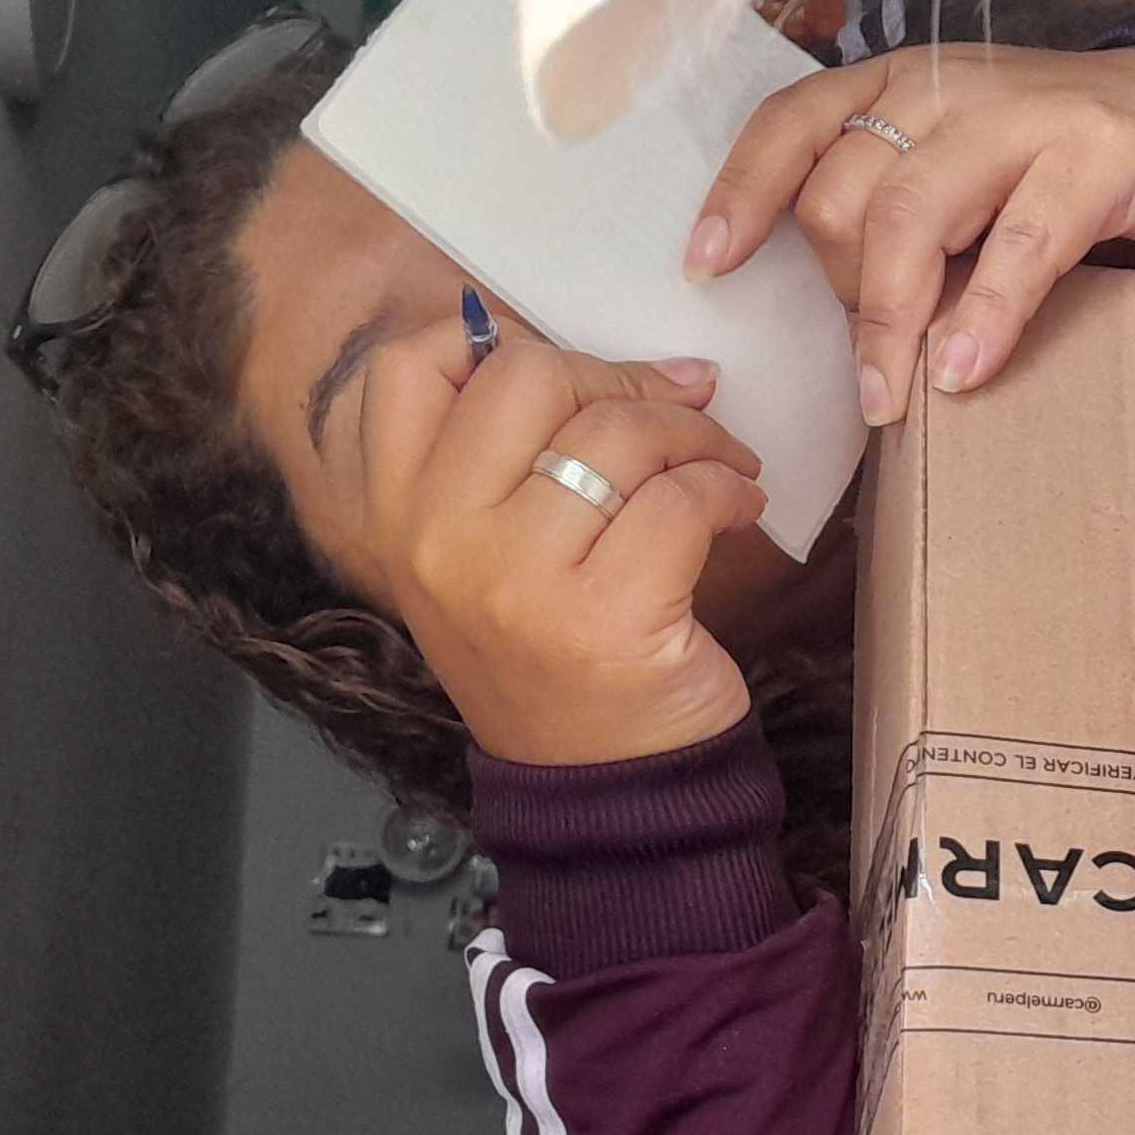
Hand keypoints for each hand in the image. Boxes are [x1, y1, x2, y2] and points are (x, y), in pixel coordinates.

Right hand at [314, 318, 768, 766]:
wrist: (605, 794)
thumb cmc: (555, 659)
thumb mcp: (485, 561)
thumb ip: (503, 462)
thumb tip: (626, 357)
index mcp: (395, 518)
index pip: (408, 373)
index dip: (488, 340)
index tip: (568, 371)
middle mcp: (439, 541)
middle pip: (525, 375)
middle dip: (619, 380)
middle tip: (674, 411)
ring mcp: (518, 579)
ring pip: (616, 433)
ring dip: (694, 435)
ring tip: (722, 466)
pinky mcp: (607, 614)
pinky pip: (681, 498)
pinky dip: (726, 491)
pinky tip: (738, 511)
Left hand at [688, 43, 1134, 422]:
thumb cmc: (1072, 162)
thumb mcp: (968, 169)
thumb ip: (906, 215)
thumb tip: (848, 322)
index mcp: (901, 83)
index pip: (790, 123)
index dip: (740, 195)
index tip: (708, 268)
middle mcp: (947, 85)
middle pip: (843, 194)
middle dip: (843, 295)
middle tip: (875, 366)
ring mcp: (1023, 113)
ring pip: (912, 216)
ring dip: (890, 322)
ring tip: (893, 399)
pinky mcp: (1098, 153)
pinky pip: (1019, 243)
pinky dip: (984, 315)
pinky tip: (967, 372)